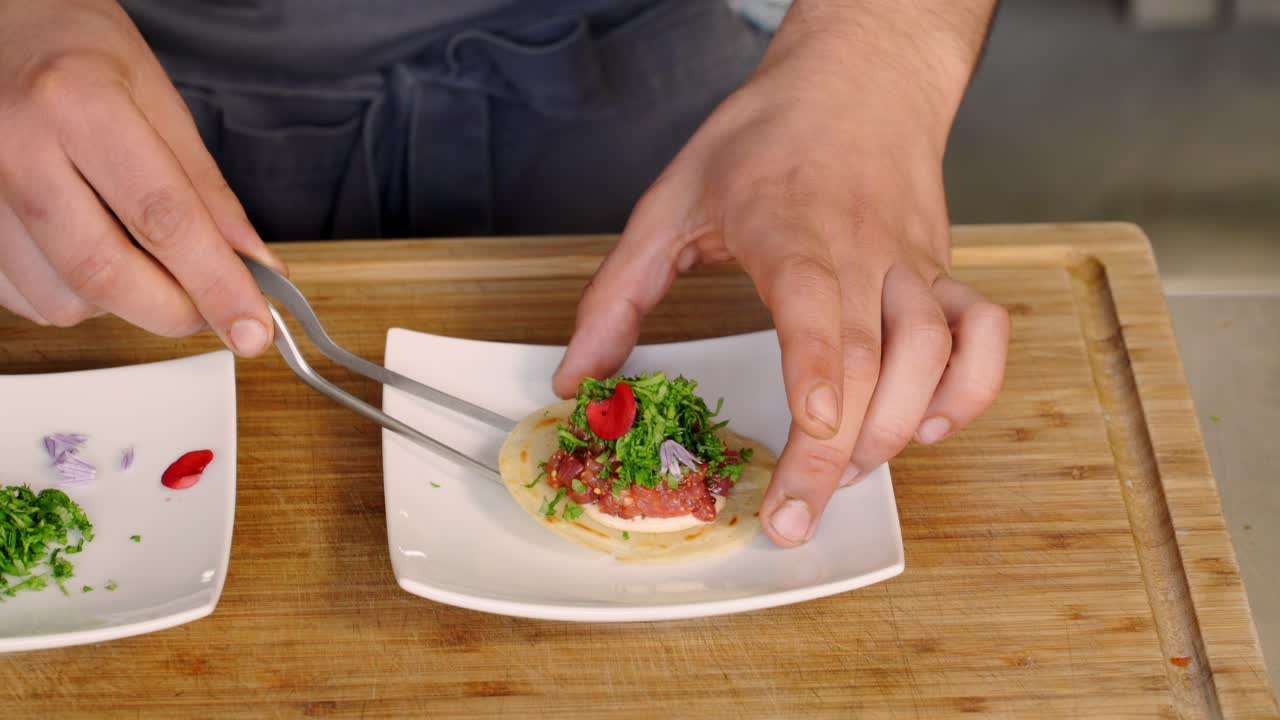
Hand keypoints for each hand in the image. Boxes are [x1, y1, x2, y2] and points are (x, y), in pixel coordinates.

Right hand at [0, 0, 282, 353]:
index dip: (217, 285)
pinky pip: (25, 297)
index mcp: (76, 104)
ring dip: (123, 302)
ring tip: (143, 256)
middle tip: (213, 308)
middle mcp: (16, 149)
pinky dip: (75, 295)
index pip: (163, 220)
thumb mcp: (158, 98)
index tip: (253, 328)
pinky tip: (93, 250)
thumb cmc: (73, 47)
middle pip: (105, 275)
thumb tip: (254, 265)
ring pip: (62, 298)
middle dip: (175, 311)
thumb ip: (206, 191)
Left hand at [554, 1, 1008, 545]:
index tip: (816, 431)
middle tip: (795, 517)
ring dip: (899, 426)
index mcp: (790, 227)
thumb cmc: (764, 138)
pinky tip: (928, 427)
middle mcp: (861, 249)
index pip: (817, 304)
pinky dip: (970, 388)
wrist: (858, 76)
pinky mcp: (944, 268)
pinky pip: (985, 332)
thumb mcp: (670, 200)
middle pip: (874, 355)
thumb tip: (578, 377)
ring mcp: (911, 262)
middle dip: (839, 450)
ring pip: (934, 349)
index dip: (823, 370)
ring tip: (846, 476)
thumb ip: (619, 293)